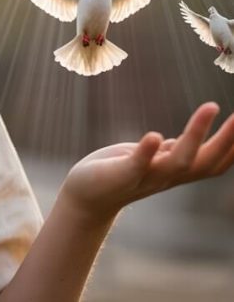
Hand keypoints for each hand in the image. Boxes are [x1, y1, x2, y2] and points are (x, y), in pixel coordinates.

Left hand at [61, 102, 233, 221]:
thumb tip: (180, 142)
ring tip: (211, 107)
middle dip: (228, 140)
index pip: (216, 162)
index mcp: (176, 171)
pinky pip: (138, 164)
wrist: (85, 197)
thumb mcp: (148, 161)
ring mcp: (146, 177)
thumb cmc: (117, 174)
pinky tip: (155, 135)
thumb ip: (166, 154)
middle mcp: (167, 177)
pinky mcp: (121, 175)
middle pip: (207, 162)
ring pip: (179, 162)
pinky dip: (147, 151)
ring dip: (195, 135)